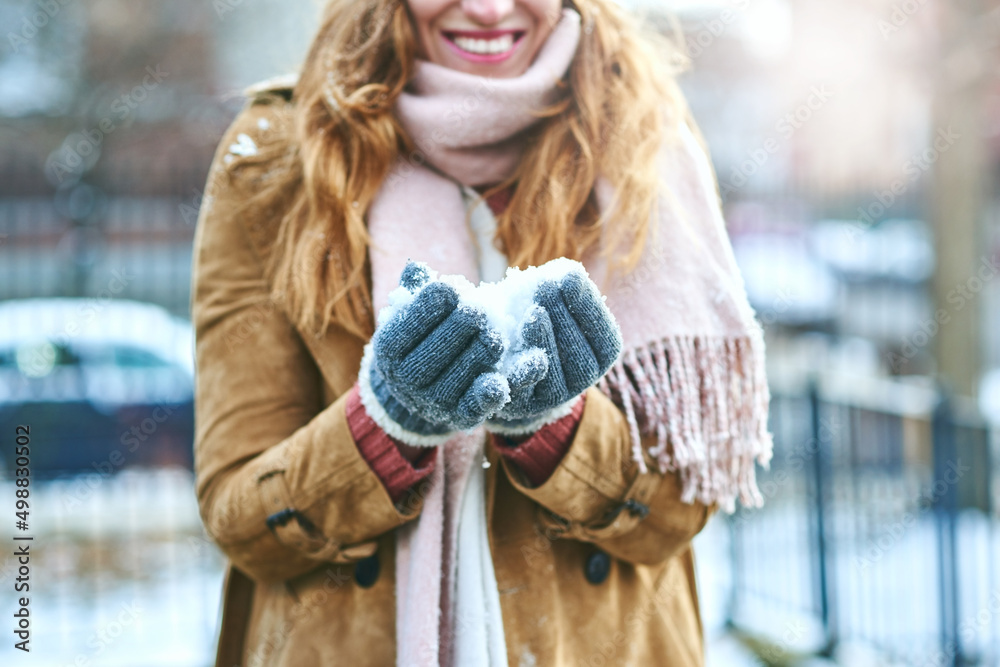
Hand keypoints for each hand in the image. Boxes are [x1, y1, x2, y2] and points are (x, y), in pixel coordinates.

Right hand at [360, 261, 510, 445]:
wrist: (418, 391)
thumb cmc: (419, 339)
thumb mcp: (410, 314)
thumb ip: (414, 291)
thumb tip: (416, 268)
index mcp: (388, 349)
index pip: (412, 321)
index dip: (434, 302)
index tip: (453, 288)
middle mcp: (405, 379)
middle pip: (440, 347)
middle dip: (464, 325)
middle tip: (482, 311)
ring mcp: (432, 401)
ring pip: (463, 371)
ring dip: (484, 350)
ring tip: (497, 334)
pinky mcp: (459, 418)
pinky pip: (475, 405)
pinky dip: (488, 393)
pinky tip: (500, 378)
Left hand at [487, 269, 621, 434]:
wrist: (511, 360)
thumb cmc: (541, 320)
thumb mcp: (558, 306)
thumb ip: (566, 293)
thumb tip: (570, 274)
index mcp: (601, 354)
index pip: (603, 335)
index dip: (587, 305)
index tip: (571, 275)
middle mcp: (583, 379)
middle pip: (579, 354)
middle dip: (563, 317)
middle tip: (546, 287)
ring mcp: (553, 395)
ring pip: (554, 373)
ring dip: (544, 341)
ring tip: (534, 313)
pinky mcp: (522, 404)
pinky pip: (522, 388)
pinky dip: (521, 368)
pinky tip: (514, 341)